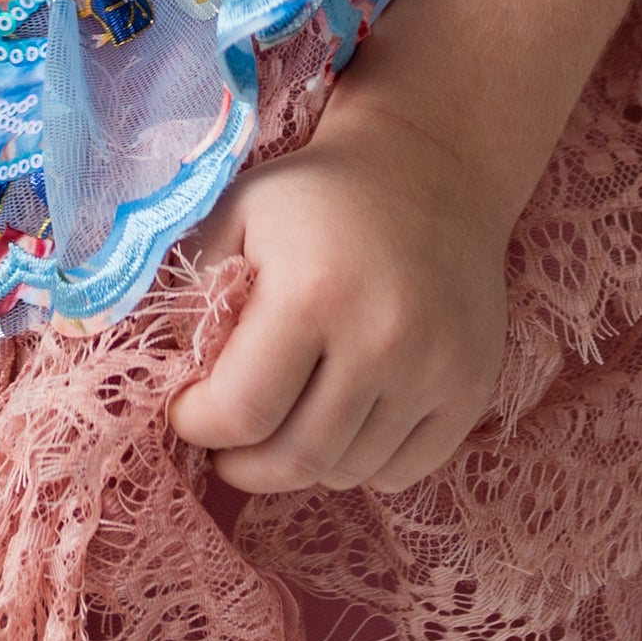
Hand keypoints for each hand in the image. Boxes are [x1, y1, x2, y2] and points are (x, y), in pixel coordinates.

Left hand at [164, 84, 512, 494]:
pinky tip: (341, 418)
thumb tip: (170, 372)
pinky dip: (361, 462)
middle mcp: (383, 339)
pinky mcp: (470, 389)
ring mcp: (435, 370)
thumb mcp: (239, 211)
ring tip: (283, 423)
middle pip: (296, 458)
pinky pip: (401, 471)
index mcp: (314, 292)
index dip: (198, 425)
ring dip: (302, 462)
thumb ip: (193, 288)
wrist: (432, 168)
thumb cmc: (319, 195)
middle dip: (243, 465)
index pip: (241, 410)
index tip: (185, 412)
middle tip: (224, 449)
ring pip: (347, 472)